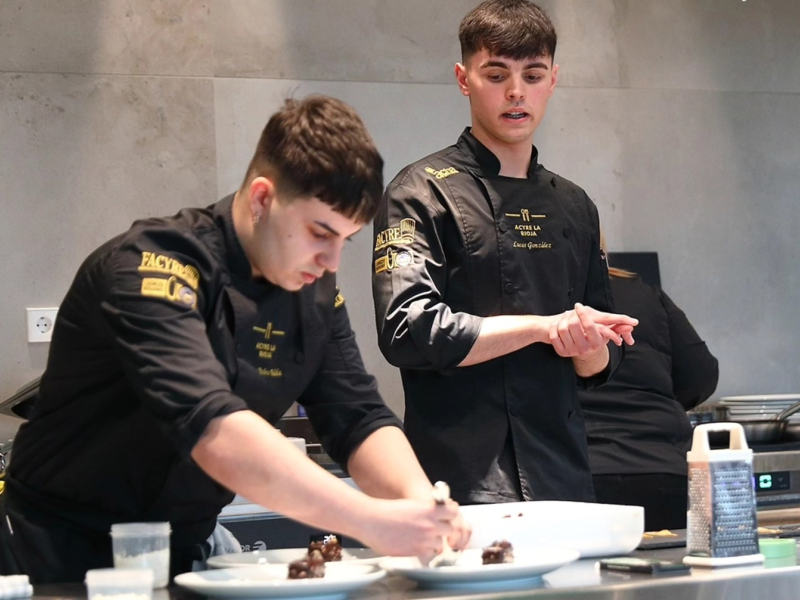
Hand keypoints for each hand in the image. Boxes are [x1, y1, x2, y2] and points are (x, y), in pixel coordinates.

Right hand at [355, 497, 470, 558]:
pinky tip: (416, 544)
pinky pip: (430, 553)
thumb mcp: (411, 504)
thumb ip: (427, 510)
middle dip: (443, 528)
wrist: (372, 521)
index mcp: (429, 510)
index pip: (453, 512)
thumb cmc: (388, 511)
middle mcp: (430, 525)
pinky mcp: (416, 551)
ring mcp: (424, 539)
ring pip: (440, 543)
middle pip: (450, 529)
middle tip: (435, 528)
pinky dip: (426, 550)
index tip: (446, 515)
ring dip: (435, 541)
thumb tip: (438, 514)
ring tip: (423, 537)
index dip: (450, 513)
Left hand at [548, 303, 636, 357]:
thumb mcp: (605, 331)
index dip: (583, 314)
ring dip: (562, 319)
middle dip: (572, 315)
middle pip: (574, 325)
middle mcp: (584, 349)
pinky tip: (557, 323)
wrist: (576, 347)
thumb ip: (617, 326)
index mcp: (596, 343)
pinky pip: (553, 336)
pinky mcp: (561, 352)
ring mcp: (572, 351)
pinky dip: (554, 327)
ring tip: (565, 316)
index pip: (589, 325)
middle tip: (572, 310)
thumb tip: (633, 324)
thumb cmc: (593, 336)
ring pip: (562, 329)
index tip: (578, 305)